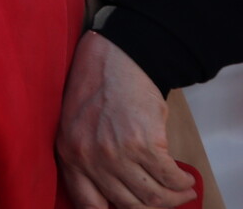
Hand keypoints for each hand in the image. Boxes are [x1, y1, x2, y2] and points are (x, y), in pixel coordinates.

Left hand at [57, 33, 197, 208]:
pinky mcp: (144, 143)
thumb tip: (114, 194)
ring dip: (173, 199)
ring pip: (152, 196)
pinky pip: (169, 177)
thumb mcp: (75, 128)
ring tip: (182, 192)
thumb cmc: (95, 90)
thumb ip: (87, 160)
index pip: (88, 205)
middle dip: (153, 207)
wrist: (115, 60)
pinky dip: (181, 182)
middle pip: (128, 205)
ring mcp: (116, 153)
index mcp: (69, 156)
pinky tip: (184, 178)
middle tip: (167, 202)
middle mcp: (89, 159)